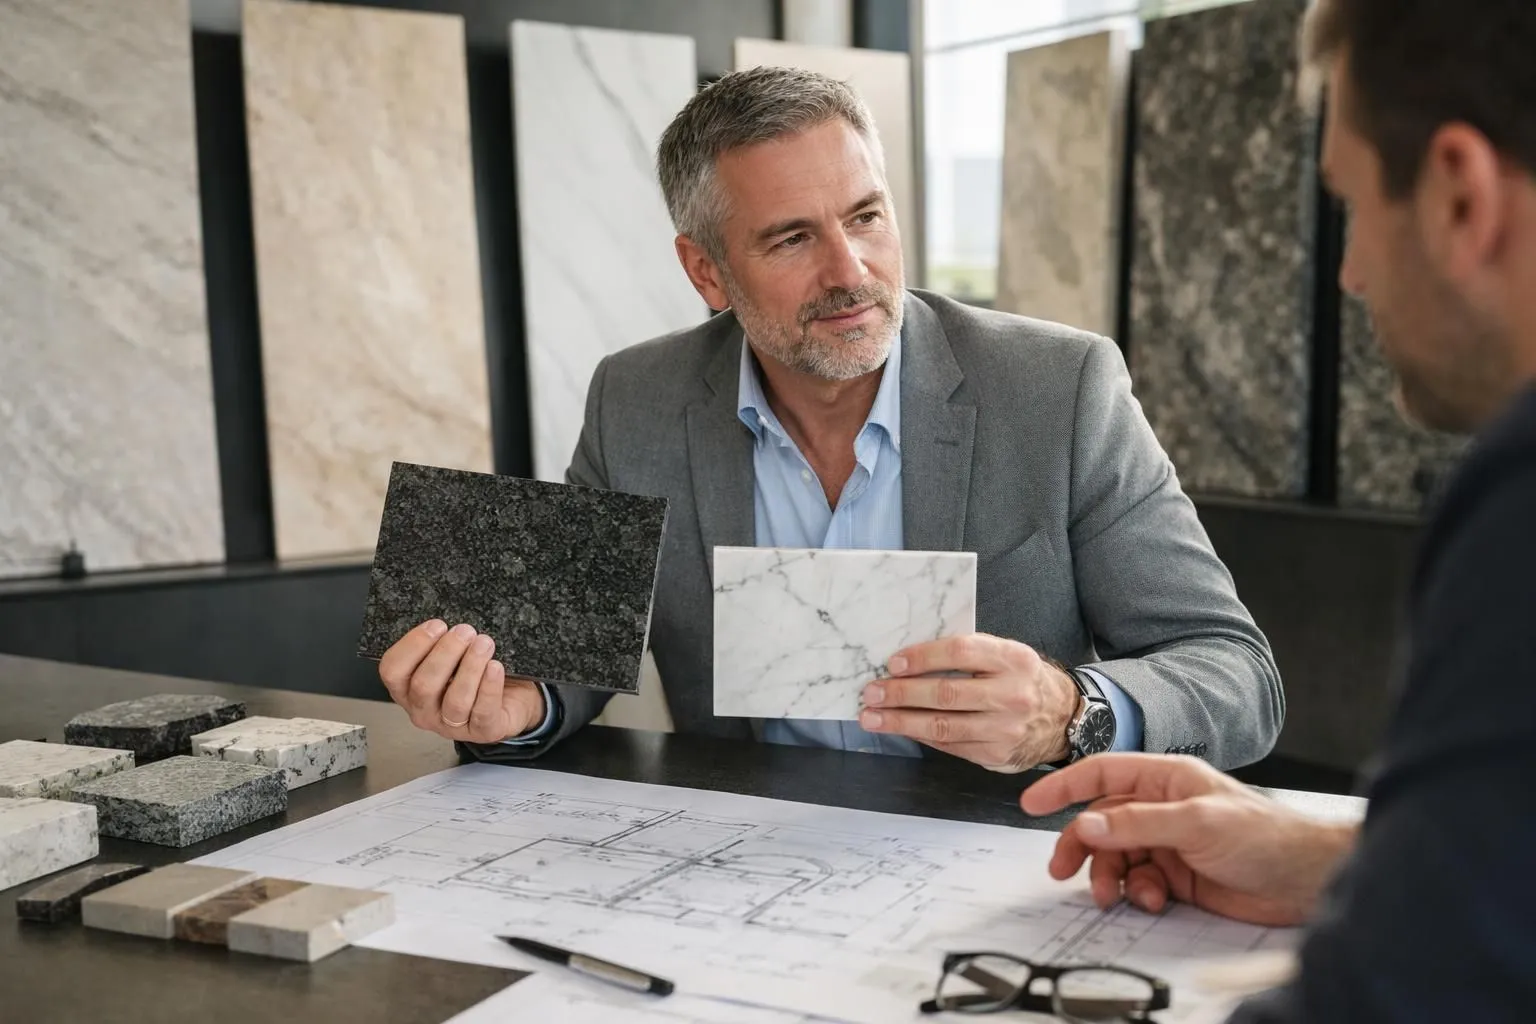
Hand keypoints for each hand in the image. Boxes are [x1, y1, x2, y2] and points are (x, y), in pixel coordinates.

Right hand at [378, 619, 546, 743]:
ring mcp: (452, 726)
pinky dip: (489, 686)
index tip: (437, 625)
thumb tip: (446, 626)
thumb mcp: (451, 656)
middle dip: (445, 654)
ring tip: (484, 644)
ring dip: (470, 667)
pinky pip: (483, 711)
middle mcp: (424, 711)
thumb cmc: (475, 673)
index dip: (412, 646)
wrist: (512, 696)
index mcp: (407, 689)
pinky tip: (495, 667)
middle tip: (465, 632)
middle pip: (423, 686)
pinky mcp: (483, 732)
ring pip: (456, 700)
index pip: (392, 671)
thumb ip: (440, 644)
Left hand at [858, 634, 1079, 771]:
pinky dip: (921, 737)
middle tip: (871, 692)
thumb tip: (910, 661)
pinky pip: (949, 745)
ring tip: (873, 717)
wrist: (1065, 718)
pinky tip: (902, 729)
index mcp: (1013, 659)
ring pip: (943, 726)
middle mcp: (1012, 694)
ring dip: (901, 722)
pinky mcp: (996, 754)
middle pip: (946, 693)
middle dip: (901, 694)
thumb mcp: (1008, 655)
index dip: (922, 657)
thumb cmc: (1024, 680)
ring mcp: (1005, 729)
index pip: (960, 652)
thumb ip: (969, 654)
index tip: (892, 664)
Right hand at [1020, 754, 1358, 926]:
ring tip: (1114, 895)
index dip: (1064, 785)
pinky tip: (1153, 900)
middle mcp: (1162, 808)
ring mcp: (1169, 842)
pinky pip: (1138, 882)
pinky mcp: (1178, 876)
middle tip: (1062, 870)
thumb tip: (1088, 823)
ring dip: (1109, 876)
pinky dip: (1137, 894)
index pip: (1102, 774)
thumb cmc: (1266, 836)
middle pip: (1101, 820)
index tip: (1032, 802)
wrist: (1307, 880)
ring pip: (1116, 856)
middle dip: (1081, 845)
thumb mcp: (1197, 822)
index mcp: (1166, 779)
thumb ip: (1138, 823)